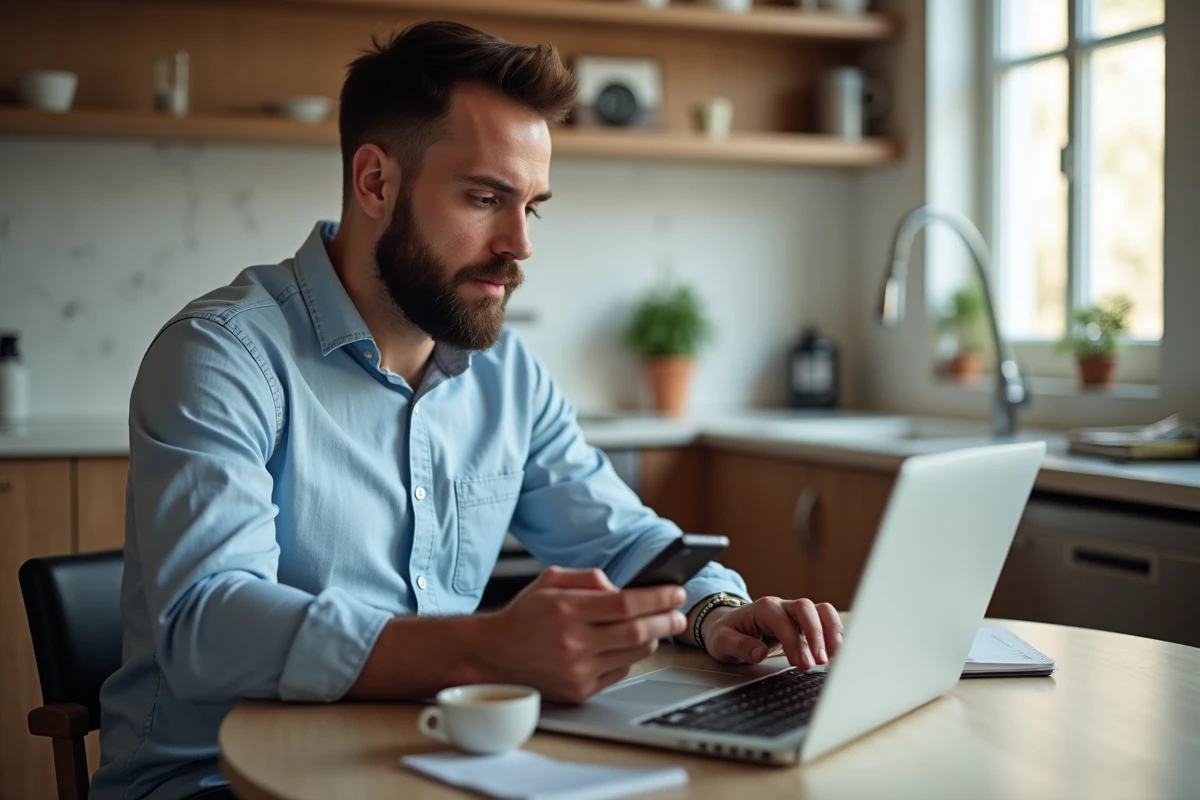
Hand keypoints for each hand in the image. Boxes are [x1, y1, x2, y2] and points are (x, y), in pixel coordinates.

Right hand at [479, 566, 687, 702]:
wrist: (494, 655)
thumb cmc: (525, 615)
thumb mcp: (551, 580)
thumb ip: (590, 577)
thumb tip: (624, 587)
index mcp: (566, 609)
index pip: (626, 603)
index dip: (658, 597)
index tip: (676, 591)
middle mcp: (572, 642)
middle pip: (637, 631)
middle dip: (667, 620)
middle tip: (680, 613)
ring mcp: (577, 670)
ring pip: (634, 654)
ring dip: (653, 638)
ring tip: (659, 626)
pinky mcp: (579, 691)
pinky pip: (620, 673)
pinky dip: (632, 657)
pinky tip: (630, 645)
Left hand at [700, 597, 842, 669]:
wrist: (727, 626)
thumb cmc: (725, 633)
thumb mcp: (721, 642)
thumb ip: (739, 646)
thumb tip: (759, 652)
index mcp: (762, 608)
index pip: (784, 621)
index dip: (794, 642)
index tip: (802, 663)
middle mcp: (781, 606)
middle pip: (806, 608)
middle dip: (817, 634)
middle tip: (820, 661)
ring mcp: (794, 614)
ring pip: (821, 611)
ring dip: (831, 631)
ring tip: (834, 656)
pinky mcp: (803, 624)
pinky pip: (824, 622)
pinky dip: (833, 634)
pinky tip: (836, 652)